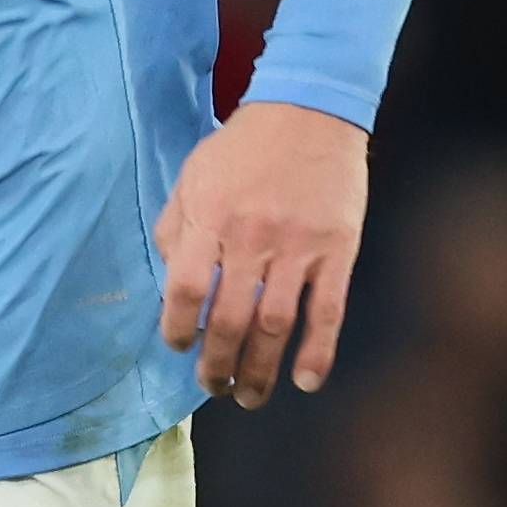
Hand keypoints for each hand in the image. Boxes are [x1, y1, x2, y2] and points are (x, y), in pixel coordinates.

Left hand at [155, 100, 367, 408]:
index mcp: (210, 219)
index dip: (177, 328)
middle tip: (213, 386)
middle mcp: (252, 238)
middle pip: (229, 321)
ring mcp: (298, 247)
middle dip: (217, 365)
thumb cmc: (244, 146)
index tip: (179, 345)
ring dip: (260, 371)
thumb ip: (175, 228)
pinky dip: (318, 352)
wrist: (310, 109)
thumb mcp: (192, 176)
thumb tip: (168, 287)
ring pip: (275, 327)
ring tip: (248, 397)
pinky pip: (328, 311)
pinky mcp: (337, 250)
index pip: (183, 290)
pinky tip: (305, 380)